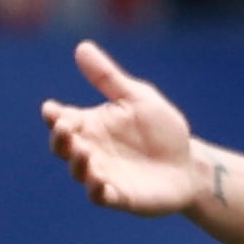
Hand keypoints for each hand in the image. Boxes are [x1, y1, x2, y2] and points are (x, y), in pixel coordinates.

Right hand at [44, 38, 212, 216]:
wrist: (190, 164)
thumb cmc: (162, 130)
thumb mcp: (139, 99)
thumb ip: (109, 78)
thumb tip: (82, 47)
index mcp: (90, 125)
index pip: (62, 119)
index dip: (53, 115)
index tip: (52, 110)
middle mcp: (90, 150)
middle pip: (63, 146)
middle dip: (61, 138)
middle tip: (66, 128)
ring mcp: (103, 174)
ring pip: (78, 171)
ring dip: (77, 163)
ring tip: (84, 153)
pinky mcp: (121, 196)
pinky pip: (101, 196)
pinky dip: (97, 190)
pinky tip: (100, 182)